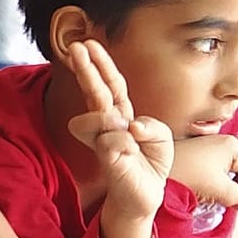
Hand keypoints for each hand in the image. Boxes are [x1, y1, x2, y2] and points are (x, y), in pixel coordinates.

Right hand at [64, 38, 169, 237]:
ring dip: (112, 119)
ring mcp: (103, 139)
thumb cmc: (149, 162)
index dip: (101, 64)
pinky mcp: (104, 156)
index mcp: (122, 114)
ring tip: (127, 133)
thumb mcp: (161, 137)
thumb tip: (128, 125)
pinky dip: (125, 144)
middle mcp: (108, 124)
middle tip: (76, 48)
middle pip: (96, 91)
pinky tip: (129, 154)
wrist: (145, 194)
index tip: (88, 43)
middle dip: (86, 68)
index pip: (111, 85)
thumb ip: (150, 124)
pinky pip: (113, 139)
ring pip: (100, 114)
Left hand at [172, 131, 237, 212]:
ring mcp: (207, 151)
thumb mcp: (222, 190)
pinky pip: (214, 173)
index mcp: (232, 147)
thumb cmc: (189, 177)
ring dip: (230, 191)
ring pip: (228, 174)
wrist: (153, 171)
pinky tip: (211, 198)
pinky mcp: (194, 158)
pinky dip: (217, 186)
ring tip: (225, 205)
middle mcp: (221, 144)